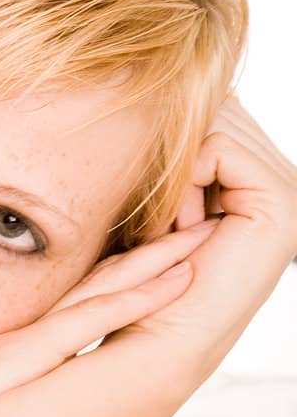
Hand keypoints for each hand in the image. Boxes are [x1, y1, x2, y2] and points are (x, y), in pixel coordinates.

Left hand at [112, 94, 296, 371]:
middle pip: (215, 108)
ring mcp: (290, 192)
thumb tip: (172, 80)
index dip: (168, 143)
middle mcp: (282, 180)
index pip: (212, 108)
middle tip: (163, 219)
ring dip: (173, 172)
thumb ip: (172, 145)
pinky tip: (182, 228)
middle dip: (172, 154)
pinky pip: (215, 149)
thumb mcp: (150, 196)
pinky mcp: (283, 203)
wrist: (149, 335)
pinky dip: (182, 182)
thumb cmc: (136, 273)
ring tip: (172, 226)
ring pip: (211, 125)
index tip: (158, 208)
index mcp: (257, 177)